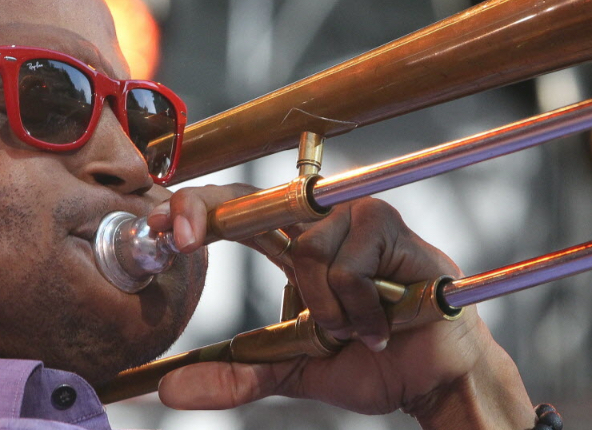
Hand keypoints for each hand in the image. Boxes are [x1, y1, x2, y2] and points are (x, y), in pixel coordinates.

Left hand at [148, 187, 532, 428]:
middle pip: (257, 201)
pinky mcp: (392, 228)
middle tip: (181, 236)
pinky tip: (379, 327)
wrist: (433, 377)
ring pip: (306, 250)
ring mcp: (360, 218)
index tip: (158, 224)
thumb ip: (234, 374)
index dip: (198, 207)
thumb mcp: (289, 369)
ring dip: (323, 310)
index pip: (242, 210)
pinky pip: (346, 269)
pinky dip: (355, 312)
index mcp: (299, 244)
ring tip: (352, 331)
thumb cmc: (372, 362)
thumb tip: (168, 390)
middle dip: (210, 213)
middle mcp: (326, 220)